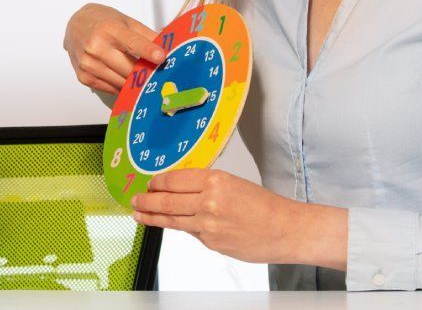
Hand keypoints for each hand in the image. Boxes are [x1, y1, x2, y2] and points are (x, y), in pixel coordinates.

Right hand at [63, 3, 165, 94]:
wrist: (74, 26)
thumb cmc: (102, 22)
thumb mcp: (126, 21)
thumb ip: (147, 35)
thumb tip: (168, 49)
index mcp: (110, 30)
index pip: (132, 43)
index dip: (148, 51)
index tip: (162, 58)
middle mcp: (96, 47)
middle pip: (128, 68)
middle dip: (146, 73)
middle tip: (159, 75)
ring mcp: (89, 64)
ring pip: (120, 82)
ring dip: (135, 83)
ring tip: (144, 80)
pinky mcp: (84, 77)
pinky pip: (110, 89)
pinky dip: (121, 86)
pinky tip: (125, 80)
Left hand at [131, 169, 346, 267]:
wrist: (287, 229)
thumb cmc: (265, 206)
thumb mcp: (233, 184)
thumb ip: (206, 187)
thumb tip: (179, 191)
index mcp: (215, 179)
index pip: (175, 179)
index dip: (158, 182)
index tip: (149, 183)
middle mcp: (209, 200)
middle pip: (167, 200)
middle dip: (147, 200)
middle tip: (134, 199)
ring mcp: (208, 224)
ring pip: (172, 219)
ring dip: (151, 217)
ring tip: (138, 214)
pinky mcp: (211, 242)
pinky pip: (190, 233)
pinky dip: (179, 228)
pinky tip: (169, 225)